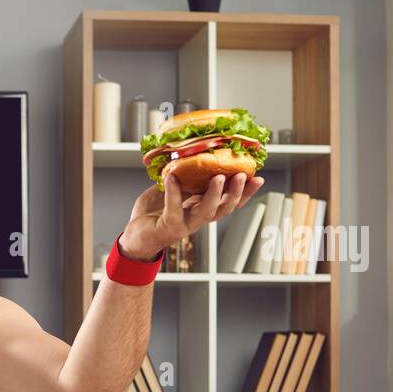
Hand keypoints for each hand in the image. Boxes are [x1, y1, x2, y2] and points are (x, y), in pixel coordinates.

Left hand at [118, 171, 264, 259]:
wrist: (134, 237)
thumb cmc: (153, 214)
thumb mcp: (172, 191)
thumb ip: (185, 178)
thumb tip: (193, 154)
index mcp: (201, 209)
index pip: (229, 202)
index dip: (245, 193)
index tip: (258, 178)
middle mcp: (197, 219)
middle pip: (224, 208)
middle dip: (236, 193)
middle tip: (243, 176)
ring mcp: (184, 225)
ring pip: (206, 212)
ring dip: (214, 194)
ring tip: (218, 177)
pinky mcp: (168, 227)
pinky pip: (174, 209)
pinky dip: (173, 192)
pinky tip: (172, 178)